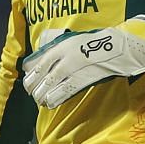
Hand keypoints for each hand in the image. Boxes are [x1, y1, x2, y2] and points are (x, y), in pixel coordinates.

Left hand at [21, 17, 144, 107]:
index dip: (29, 73)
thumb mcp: (73, 40)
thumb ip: (58, 49)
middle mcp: (62, 57)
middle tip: (33, 92)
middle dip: (33, 87)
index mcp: (59, 47)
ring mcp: (71, 69)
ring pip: (48, 87)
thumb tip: (42, 59)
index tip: (28, 78)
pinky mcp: (81, 80)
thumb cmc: (94, 43)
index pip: (35, 62)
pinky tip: (50, 103)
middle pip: (39, 77)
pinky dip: (53, 99)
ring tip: (41, 100)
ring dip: (42, 96)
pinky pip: (62, 93)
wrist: (116, 48)